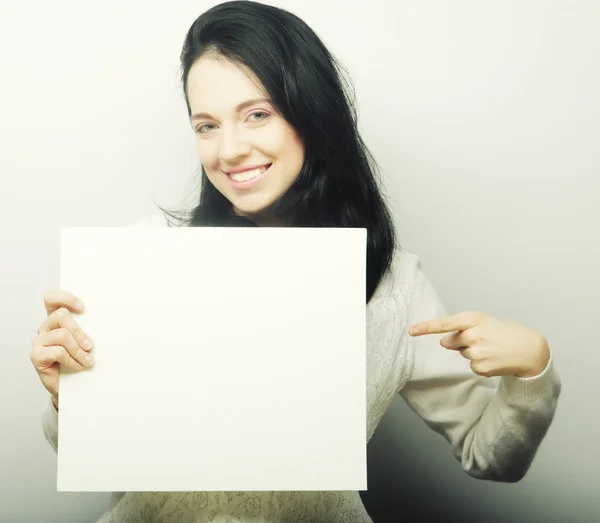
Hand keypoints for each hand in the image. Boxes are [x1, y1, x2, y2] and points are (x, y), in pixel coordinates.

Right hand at [30, 291, 94, 407]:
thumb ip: (87, 330)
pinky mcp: (36, 355)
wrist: (72, 386)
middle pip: (61, 315)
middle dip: (79, 331)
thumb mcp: (85, 342)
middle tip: (91, 346)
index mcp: (56, 319)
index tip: (82, 308)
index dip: (65, 298)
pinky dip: (71, 360)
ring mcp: (39, 341)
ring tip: (88, 361)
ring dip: (78, 350)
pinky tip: (77, 366)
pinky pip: (57, 352)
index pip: (52, 299)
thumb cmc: (80, 360)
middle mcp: (46, 327)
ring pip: (62, 335)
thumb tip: (106, 322)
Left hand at [409, 311, 549, 377]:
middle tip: (484, 340)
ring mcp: (476, 352)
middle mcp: (473, 334)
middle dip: (461, 342)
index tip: (411, 331)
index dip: (426, 327)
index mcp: (474, 318)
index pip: (445, 323)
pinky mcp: (480, 368)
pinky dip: (481, 364)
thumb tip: (443, 342)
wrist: (530, 351)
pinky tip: (495, 359)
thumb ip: (462, 329)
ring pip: (462, 354)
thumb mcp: (484, 323)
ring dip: (473, 352)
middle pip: (451, 341)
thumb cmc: (505, 333)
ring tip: (493, 349)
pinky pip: (471, 366)